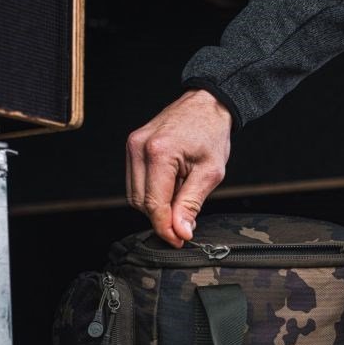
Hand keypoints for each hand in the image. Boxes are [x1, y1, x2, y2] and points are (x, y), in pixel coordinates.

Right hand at [126, 90, 232, 246]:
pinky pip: (136, 182)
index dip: (166, 228)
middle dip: (162, 217)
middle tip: (186, 219)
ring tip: (181, 195)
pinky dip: (152, 192)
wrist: (206, 104)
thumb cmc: (211, 133)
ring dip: (156, 205)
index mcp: (159, 153)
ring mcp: (132, 146)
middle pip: (141, 203)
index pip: (154, 205)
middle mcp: (139, 148)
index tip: (180, 240)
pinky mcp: (132, 147)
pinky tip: (171, 185)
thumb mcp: (210, 173)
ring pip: (135, 195)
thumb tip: (180, 231)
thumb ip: (191, 204)